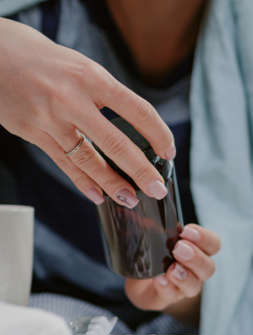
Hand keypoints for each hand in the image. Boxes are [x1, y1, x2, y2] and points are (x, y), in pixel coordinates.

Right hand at [0, 18, 174, 207]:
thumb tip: (132, 128)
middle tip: (157, 189)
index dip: (158, 134)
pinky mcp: (34, 134)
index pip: (137, 110)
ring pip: (88, 160)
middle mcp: (72, 99)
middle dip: (140, 170)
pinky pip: (64, 164)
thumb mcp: (82, 68)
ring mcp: (51, 119)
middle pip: (115, 142)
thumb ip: (104, 96)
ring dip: (111, 184)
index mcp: (92, 77)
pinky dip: (83, 182)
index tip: (169, 152)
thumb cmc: (46, 61)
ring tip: (130, 199)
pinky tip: (97, 195)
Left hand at [125, 224, 220, 324]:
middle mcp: (194, 270)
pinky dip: (167, 288)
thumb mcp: (152, 234)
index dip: (204, 238)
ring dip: (184, 276)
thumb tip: (138, 208)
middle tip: (179, 249)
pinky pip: (172, 296)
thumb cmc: (153, 252)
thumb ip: (151, 223)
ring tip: (172, 269)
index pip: (213, 244)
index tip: (186, 230)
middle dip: (195, 257)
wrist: (138, 280)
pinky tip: (159, 280)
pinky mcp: (167, 297)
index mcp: (196, 250)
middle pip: (208, 267)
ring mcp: (183, 287)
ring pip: (194, 285)